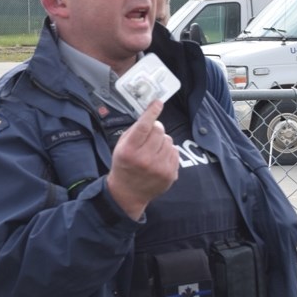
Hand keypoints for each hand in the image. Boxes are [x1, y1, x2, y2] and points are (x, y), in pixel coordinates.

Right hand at [106, 100, 178, 219]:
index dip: (152, 112)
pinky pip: (175, 151)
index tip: (157, 103)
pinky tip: (159, 159)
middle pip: (159, 130)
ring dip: (162, 141)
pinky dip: (168, 152)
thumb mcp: (121, 147)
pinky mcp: (170, 174)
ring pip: (169, 140)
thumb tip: (151, 115)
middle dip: (155, 129)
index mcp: (130, 150)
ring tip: (153, 151)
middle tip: (148, 137)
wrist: (128, 193)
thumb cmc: (124, 165)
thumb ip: (135, 130)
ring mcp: (159, 168)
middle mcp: (145, 159)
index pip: (144, 126)